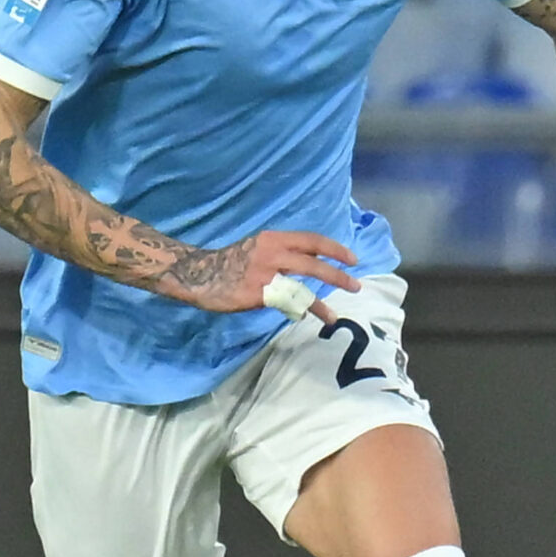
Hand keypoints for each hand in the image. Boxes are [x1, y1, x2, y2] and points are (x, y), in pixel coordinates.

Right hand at [173, 231, 358, 315]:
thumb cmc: (231, 261)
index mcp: (274, 239)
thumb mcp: (259, 247)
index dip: (335, 249)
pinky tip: (304, 318)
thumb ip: (283, 254)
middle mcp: (273, 253)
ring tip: (335, 316)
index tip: (352, 259)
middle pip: (313, 265)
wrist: (199, 273)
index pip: (312, 240)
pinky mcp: (257, 294)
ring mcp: (265, 275)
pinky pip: (284, 305)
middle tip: (355, 285)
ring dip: (321, 304)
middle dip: (337, 275)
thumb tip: (311, 265)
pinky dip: (296, 311)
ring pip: (302, 289)